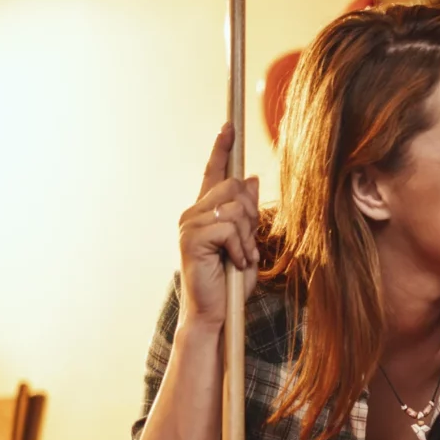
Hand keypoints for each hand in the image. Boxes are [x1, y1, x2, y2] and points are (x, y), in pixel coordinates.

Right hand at [178, 123, 260, 330]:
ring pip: (234, 208)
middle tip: (248, 245)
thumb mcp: (246, 242)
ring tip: (241, 258)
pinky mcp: (191, 238)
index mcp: (206, 212)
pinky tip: (235, 263)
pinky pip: (228, 228)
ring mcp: (189, 224)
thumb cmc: (231, 282)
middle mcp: (193, 213)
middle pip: (233, 187)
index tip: (229, 126)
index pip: (214, 173)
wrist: (217, 313)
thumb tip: (249, 177)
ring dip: (247, 237)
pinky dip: (240, 247)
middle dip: (251, 216)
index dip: (222, 149)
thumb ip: (247, 213)